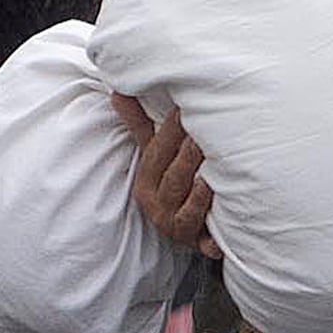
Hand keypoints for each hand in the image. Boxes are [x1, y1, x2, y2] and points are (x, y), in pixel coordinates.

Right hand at [117, 97, 216, 253]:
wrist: (189, 233)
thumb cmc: (172, 186)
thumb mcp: (154, 156)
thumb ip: (140, 125)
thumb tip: (118, 90)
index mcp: (146, 181)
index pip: (158, 152)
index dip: (172, 130)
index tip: (185, 107)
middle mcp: (157, 204)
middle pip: (174, 176)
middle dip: (188, 153)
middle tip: (205, 130)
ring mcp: (174, 225)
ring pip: (186, 203)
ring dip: (198, 186)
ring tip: (210, 165)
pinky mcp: (194, 241)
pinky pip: (199, 232)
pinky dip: (206, 221)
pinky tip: (213, 204)